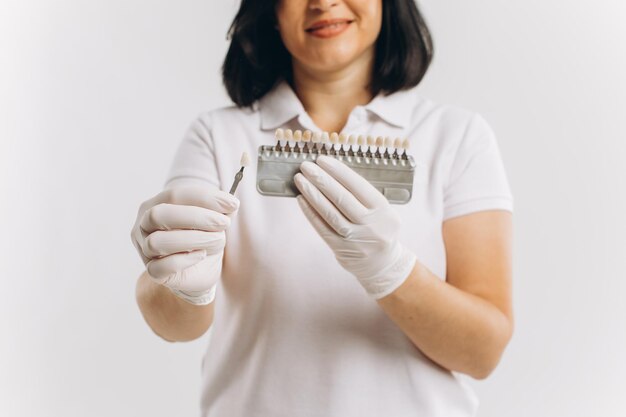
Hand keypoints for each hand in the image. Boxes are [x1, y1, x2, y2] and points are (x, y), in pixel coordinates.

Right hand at [130, 186, 238, 304]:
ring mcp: (145, 249)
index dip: (204, 198)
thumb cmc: (204, 238)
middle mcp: (144, 225)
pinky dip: (183, 260)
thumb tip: (231, 205)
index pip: (174, 195)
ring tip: (216, 240)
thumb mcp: (215, 221)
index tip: (232, 203)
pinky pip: (159, 267)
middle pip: (158, 215)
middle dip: (195, 217)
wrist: (202, 269)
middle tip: (224, 223)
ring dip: (193, 239)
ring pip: (157, 242)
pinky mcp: (153, 272)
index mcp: (157, 204)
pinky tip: (200, 256)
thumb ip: (221, 211)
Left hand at [294, 155, 415, 298]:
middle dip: (322, 180)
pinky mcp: (341, 249)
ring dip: (312, 194)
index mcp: (383, 210)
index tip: (322, 160)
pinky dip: (310, 213)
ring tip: (300, 180)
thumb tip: (331, 172)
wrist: (382, 264)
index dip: (338, 171)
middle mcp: (371, 225)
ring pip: (330, 213)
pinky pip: (322, 228)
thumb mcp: (381, 210)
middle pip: (342, 198)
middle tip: (306, 166)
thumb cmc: (378, 228)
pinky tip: (301, 200)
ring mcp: (355, 239)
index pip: (358, 186)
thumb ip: (361, 195)